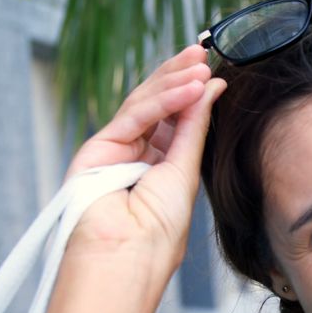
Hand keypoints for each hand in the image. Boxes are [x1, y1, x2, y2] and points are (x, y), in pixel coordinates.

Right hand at [64, 45, 226, 265]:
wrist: (126, 260)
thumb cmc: (157, 233)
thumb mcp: (184, 171)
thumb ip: (193, 127)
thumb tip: (211, 88)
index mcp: (159, 166)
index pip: (176, 120)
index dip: (193, 95)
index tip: (215, 73)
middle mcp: (135, 155)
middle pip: (158, 106)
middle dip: (180, 78)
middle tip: (203, 52)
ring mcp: (114, 150)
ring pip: (144, 105)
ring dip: (174, 82)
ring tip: (201, 63)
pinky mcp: (96, 148)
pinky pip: (134, 116)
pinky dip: (163, 100)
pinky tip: (189, 87)